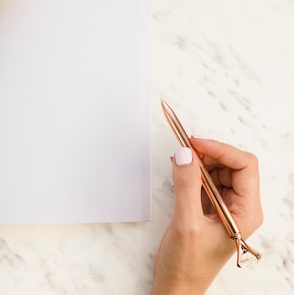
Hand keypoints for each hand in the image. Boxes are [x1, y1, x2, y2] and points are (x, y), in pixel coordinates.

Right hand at [152, 137, 262, 294]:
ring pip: (219, 171)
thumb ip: (186, 185)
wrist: (176, 286)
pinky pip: (206, 181)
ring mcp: (224, 208)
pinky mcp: (209, 208)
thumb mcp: (186, 223)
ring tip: (180, 159)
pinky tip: (179, 171)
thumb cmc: (188, 265)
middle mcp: (239, 208)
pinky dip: (193, 172)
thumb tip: (185, 154)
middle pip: (233, 165)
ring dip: (200, 161)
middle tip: (184, 148)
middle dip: (209, 153)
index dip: (221, 150)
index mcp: (246, 213)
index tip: (195, 142)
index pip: (244, 167)